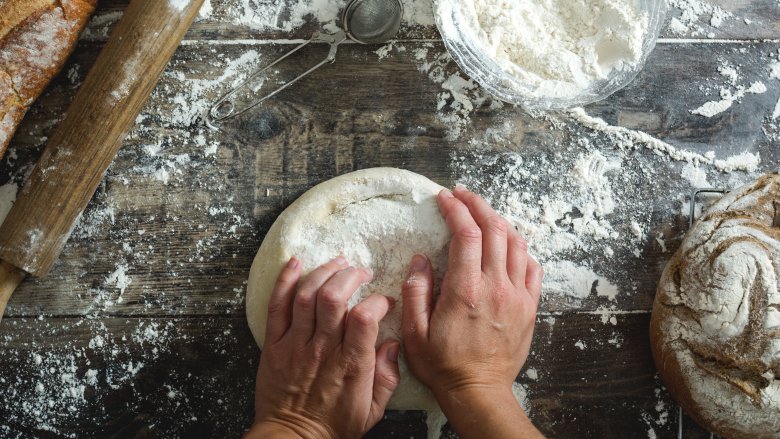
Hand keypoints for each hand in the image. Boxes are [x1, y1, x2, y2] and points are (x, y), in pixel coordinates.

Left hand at [247, 256, 400, 438]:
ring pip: (307, 295)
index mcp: (351, 364)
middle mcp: (323, 349)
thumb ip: (388, 377)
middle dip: (350, 275)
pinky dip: (285, 281)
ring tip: (336, 263)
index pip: (365, 317)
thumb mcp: (373, 410)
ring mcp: (296, 345)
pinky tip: (295, 263)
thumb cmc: (334, 426)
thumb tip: (394, 345)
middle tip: (360, 272)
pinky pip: (277, 306)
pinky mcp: (275, 345)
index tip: (383, 301)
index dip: (378, 301)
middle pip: (334, 297)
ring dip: (322, 271)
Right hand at [401, 186, 542, 435]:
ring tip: (484, 213)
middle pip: (494, 228)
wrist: (479, 392)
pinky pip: (532, 267)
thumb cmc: (444, 365)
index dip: (455, 208)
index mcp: (465, 290)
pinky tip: (509, 245)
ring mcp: (517, 296)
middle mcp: (495, 287)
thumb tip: (421, 260)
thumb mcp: (415, 333)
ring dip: (500, 221)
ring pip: (516, 242)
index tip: (444, 198)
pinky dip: (521, 248)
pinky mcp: (529, 307)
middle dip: (478, 204)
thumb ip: (415, 291)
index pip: (465, 233)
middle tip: (463, 194)